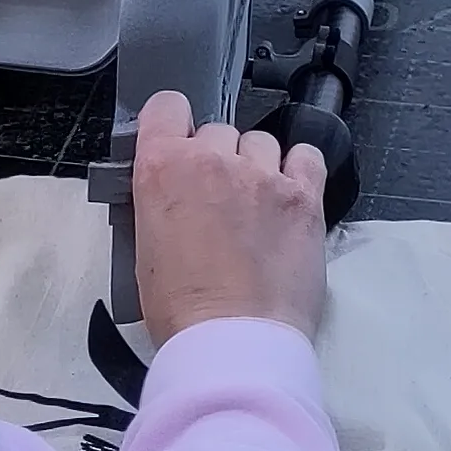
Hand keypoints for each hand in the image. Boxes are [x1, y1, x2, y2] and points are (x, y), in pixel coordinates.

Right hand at [129, 90, 329, 341]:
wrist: (232, 344)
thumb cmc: (183, 312)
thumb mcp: (144, 250)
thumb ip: (159, 204)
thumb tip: (174, 194)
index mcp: (161, 169)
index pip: (167, 106)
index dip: (174, 123)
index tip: (180, 142)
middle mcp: (211, 160)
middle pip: (218, 131)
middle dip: (218, 161)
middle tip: (220, 204)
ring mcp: (260, 175)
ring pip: (260, 142)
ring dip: (257, 168)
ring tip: (257, 211)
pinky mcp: (303, 195)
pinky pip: (306, 156)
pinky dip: (299, 170)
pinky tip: (290, 198)